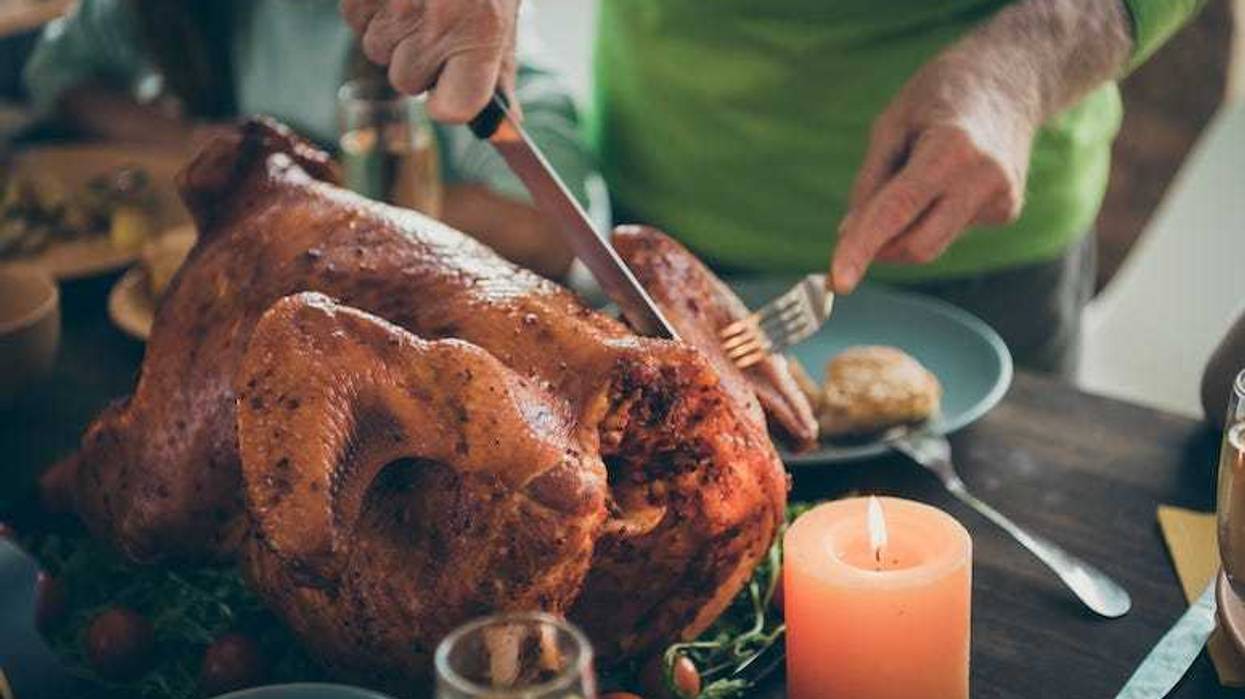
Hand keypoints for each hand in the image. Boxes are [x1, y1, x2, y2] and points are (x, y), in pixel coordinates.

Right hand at [341, 0, 520, 122]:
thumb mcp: (503, 16)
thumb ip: (500, 73)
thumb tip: (509, 126)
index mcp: (480, 34)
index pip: (452, 109)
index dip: (448, 102)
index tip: (452, 91)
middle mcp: (435, 23)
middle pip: (407, 82)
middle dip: (418, 60)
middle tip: (438, 20)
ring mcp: (394, 5)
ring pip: (377, 52)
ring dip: (393, 33)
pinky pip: (355, 20)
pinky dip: (371, 8)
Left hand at [830, 52, 1038, 292]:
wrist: (1014, 78)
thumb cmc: (942, 94)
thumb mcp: (892, 124)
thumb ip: (869, 183)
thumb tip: (848, 235)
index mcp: (951, 149)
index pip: (897, 212)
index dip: (862, 248)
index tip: (837, 282)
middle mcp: (983, 179)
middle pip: (918, 246)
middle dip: (881, 248)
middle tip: (856, 229)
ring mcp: (1002, 199)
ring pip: (933, 244)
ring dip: (904, 232)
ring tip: (911, 179)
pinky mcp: (1007, 211)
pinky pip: (950, 231)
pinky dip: (931, 218)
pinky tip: (945, 181)